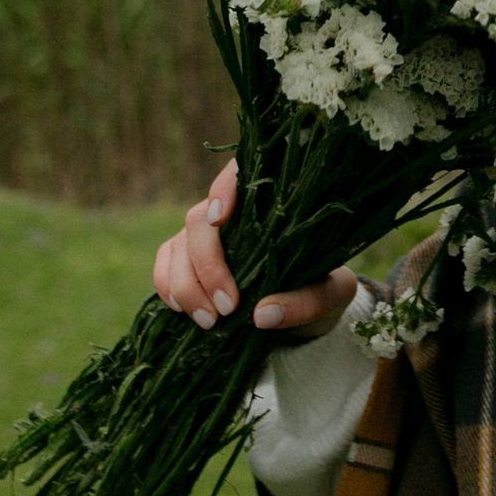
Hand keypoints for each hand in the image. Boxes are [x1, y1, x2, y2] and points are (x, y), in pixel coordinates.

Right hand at [152, 160, 358, 339]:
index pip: (242, 174)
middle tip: (227, 307)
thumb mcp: (332, 296)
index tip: (221, 217)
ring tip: (210, 321)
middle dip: (207, 264)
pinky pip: (163, 265)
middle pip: (199, 219)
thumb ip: (305, 302)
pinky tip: (184, 311)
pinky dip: (167, 287)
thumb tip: (261, 314)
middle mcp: (233, 213)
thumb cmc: (323, 289)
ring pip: (178, 245)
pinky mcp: (187, 260)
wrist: (307, 313)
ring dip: (186, 285)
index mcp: (272, 202)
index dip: (225, 186)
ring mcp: (206, 236)